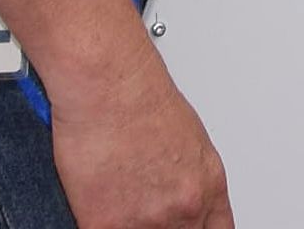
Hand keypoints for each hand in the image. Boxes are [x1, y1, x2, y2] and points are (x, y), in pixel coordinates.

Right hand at [50, 67, 231, 227]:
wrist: (111, 88)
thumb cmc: (145, 100)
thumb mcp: (189, 142)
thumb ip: (187, 179)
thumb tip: (177, 195)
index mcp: (208, 186)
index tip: (190, 227)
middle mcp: (183, 207)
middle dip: (165, 226)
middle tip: (146, 210)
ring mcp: (146, 221)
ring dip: (129, 223)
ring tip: (119, 196)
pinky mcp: (104, 225)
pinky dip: (98, 222)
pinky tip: (95, 204)